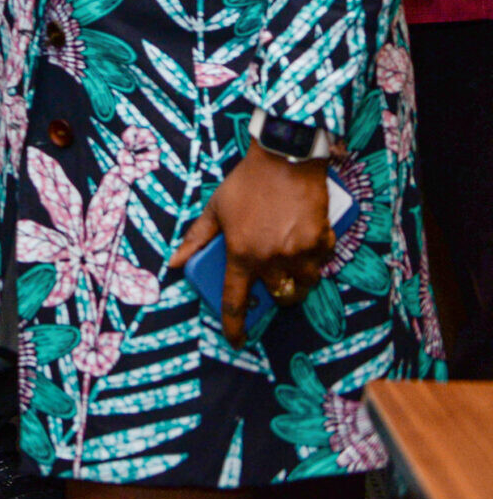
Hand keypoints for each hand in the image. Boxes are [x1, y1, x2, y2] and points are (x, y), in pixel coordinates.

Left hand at [168, 143, 333, 344]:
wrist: (284, 158)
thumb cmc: (246, 183)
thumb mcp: (215, 208)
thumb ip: (196, 239)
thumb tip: (175, 263)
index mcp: (242, 254)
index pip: (236, 301)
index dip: (234, 325)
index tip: (236, 341)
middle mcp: (272, 259)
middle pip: (278, 296)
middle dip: (275, 294)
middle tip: (271, 278)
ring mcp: (300, 252)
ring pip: (303, 284)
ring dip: (297, 280)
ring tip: (289, 261)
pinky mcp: (322, 241)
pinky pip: (321, 262)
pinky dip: (315, 258)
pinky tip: (306, 242)